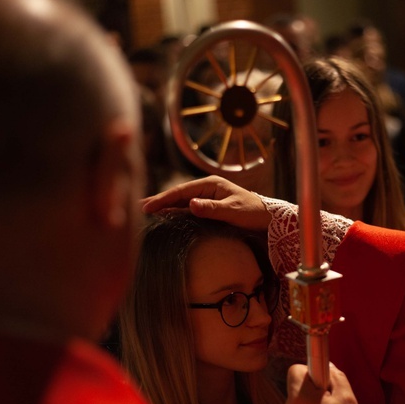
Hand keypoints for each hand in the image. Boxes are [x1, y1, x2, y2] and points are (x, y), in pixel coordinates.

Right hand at [141, 175, 271, 230]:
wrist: (267, 218)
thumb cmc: (252, 212)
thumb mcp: (233, 210)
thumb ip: (212, 208)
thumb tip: (191, 204)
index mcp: (210, 184)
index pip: (181, 191)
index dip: (163, 198)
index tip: (147, 206)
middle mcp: (206, 189)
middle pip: (177, 195)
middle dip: (158, 200)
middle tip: (137, 207)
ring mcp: (207, 198)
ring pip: (181, 202)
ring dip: (164, 207)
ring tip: (145, 211)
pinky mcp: (209, 208)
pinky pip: (188, 210)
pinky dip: (175, 213)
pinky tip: (164, 217)